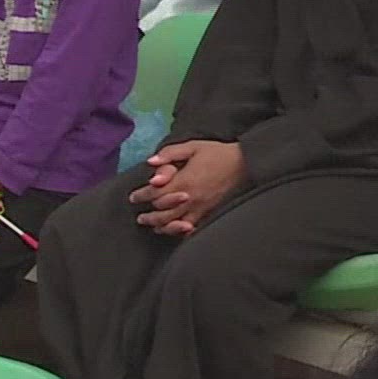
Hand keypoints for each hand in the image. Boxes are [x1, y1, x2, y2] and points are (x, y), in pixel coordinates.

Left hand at [127, 140, 245, 234]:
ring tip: (154, 227)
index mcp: (183, 181)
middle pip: (162, 213)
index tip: (134, 197)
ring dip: (162, 226)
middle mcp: (189, 198)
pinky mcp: (209, 212)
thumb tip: (150, 163)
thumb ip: (169, 154)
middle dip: (149, 216)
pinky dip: (181, 231)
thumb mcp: (192, 147)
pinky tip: (176, 230)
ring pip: (175, 223)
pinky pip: (192, 227)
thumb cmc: (217, 153)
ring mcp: (200, 208)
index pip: (155, 193)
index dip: (141, 195)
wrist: (243, 163)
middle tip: (140, 217)